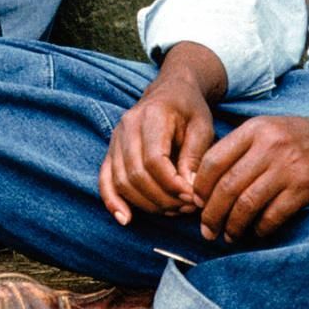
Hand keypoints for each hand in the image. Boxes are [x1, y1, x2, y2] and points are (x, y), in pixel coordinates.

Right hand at [98, 42, 227, 225]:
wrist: (170, 90)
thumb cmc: (189, 109)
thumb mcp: (202, 127)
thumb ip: (195, 157)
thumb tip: (188, 191)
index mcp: (152, 116)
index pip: (154, 160)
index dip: (172, 185)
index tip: (192, 197)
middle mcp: (127, 126)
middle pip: (136, 174)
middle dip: (161, 199)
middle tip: (185, 208)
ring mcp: (115, 138)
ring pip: (121, 181)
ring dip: (145, 204)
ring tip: (171, 210)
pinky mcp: (110, 150)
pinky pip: (105, 179)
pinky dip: (112, 201)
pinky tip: (125, 218)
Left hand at [191, 105, 308, 243]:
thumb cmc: (302, 138)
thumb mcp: (269, 129)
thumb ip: (240, 149)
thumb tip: (206, 184)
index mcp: (255, 129)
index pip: (213, 161)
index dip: (200, 188)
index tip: (197, 204)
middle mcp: (269, 146)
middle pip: (226, 187)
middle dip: (212, 214)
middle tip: (207, 230)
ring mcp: (288, 167)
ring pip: (246, 205)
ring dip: (233, 226)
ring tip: (229, 236)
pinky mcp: (305, 188)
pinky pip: (273, 216)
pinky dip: (261, 229)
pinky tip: (257, 233)